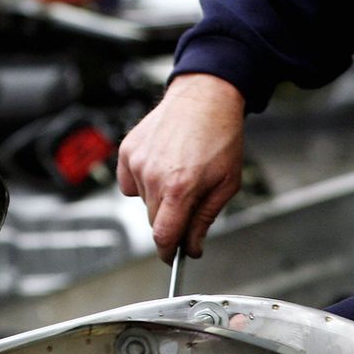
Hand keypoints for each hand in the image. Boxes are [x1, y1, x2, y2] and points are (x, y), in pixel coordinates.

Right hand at [116, 73, 246, 260]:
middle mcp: (153, 176)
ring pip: (143, 201)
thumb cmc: (220, 135)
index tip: (173, 256)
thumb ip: (205, 219)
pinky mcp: (127, 151)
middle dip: (171, 221)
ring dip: (158, 199)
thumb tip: (192, 246)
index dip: (169, 252)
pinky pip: (129, 182)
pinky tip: (162, 165)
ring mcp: (137, 162)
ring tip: (179, 173)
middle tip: (190, 202)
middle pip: (154, 221)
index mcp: (180, 187)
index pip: (164, 236)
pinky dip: (143, 181)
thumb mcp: (227, 183)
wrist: (204, 97)